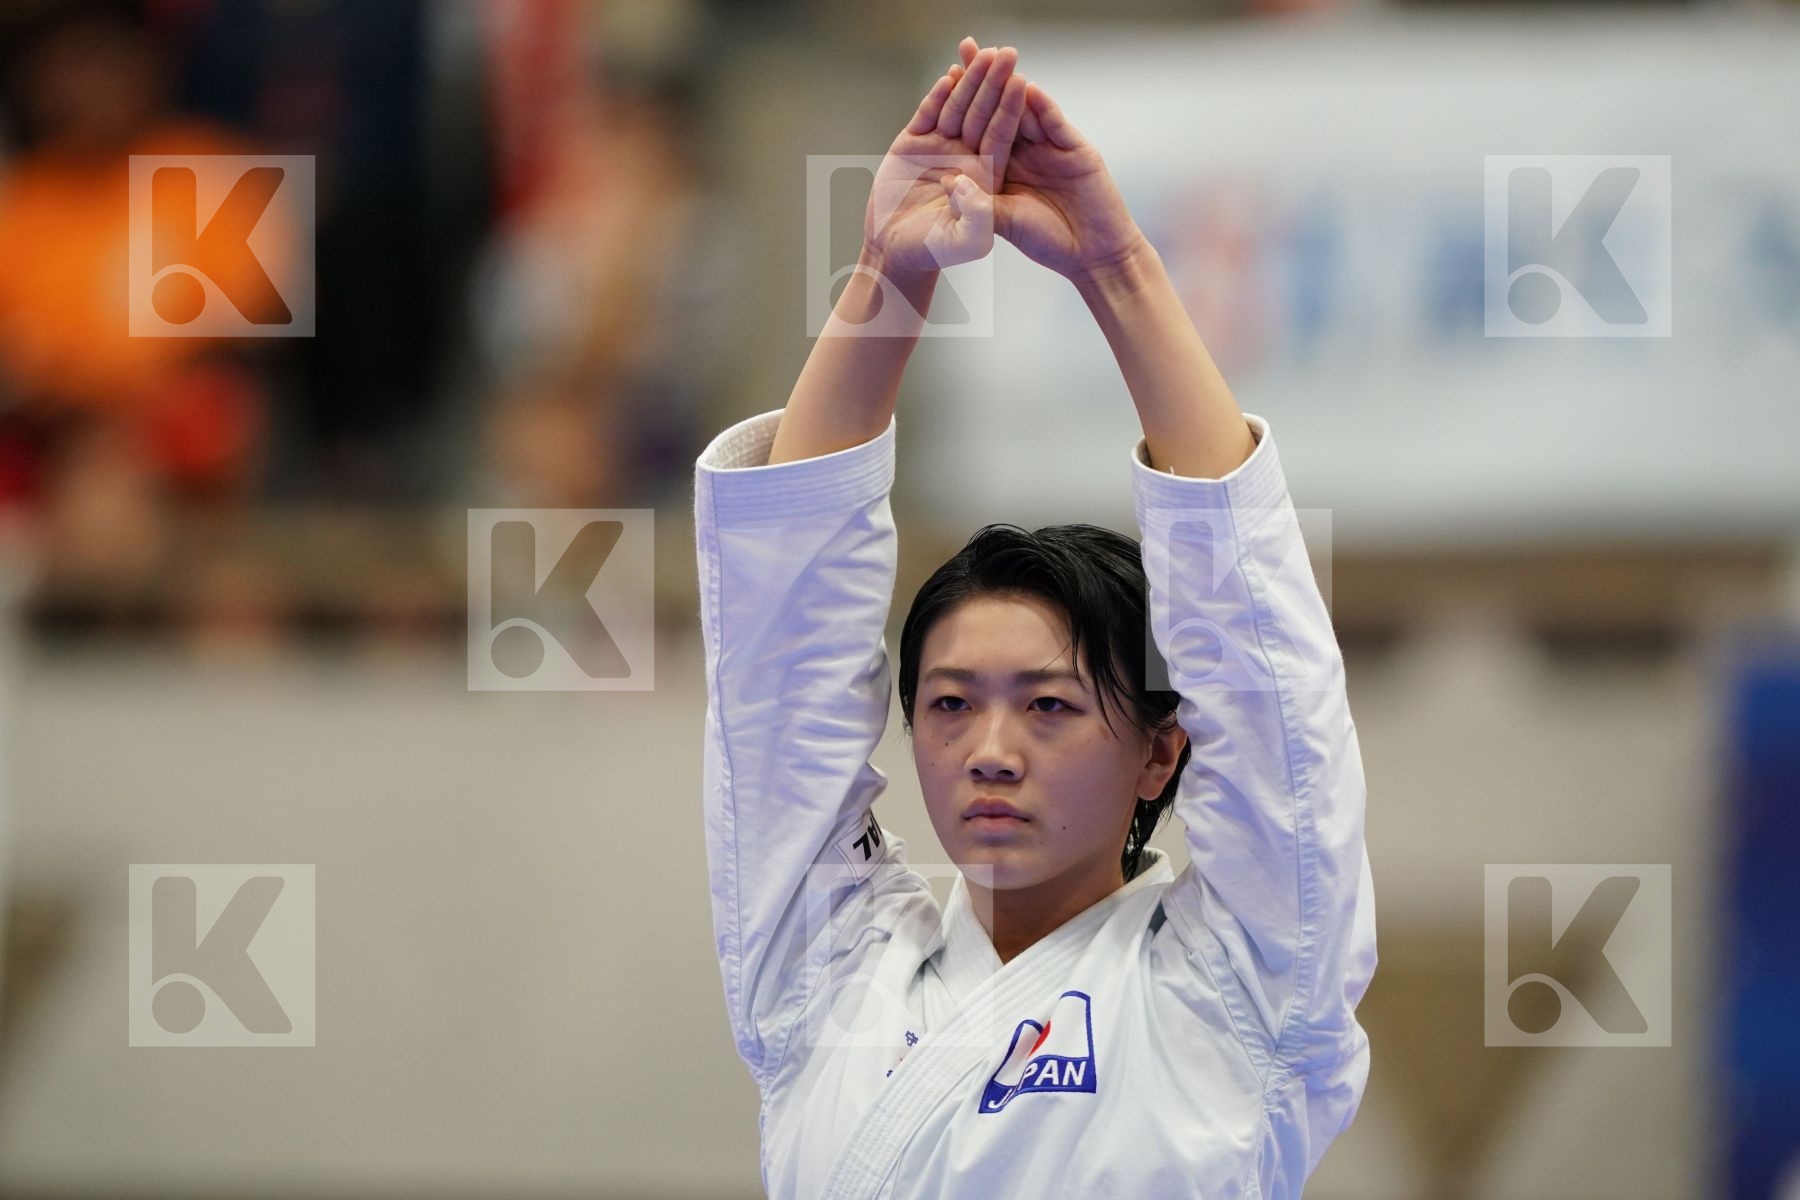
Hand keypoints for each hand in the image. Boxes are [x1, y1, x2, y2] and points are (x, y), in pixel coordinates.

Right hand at [861, 41, 1028, 284]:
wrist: (894, 252)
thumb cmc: (933, 251)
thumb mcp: (964, 242)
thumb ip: (976, 216)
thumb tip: (968, 182)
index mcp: (986, 176)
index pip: (1002, 135)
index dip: (1011, 108)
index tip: (1022, 81)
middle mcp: (966, 157)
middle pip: (983, 113)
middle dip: (995, 83)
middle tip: (1007, 53)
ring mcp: (940, 148)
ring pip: (957, 108)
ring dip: (969, 81)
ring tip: (981, 53)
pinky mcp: (913, 144)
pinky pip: (927, 115)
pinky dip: (936, 97)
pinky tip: (948, 77)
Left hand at [955, 39, 1148, 284]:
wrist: (1095, 255)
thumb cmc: (1049, 243)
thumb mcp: (1005, 226)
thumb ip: (978, 207)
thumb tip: (949, 183)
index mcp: (1000, 168)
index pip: (977, 129)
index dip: (962, 103)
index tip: (946, 77)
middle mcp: (1022, 153)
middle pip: (998, 109)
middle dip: (984, 78)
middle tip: (968, 46)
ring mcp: (1048, 148)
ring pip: (1026, 110)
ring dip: (1012, 84)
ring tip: (997, 56)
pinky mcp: (1074, 149)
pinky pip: (1054, 124)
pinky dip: (1042, 107)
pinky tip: (1027, 88)